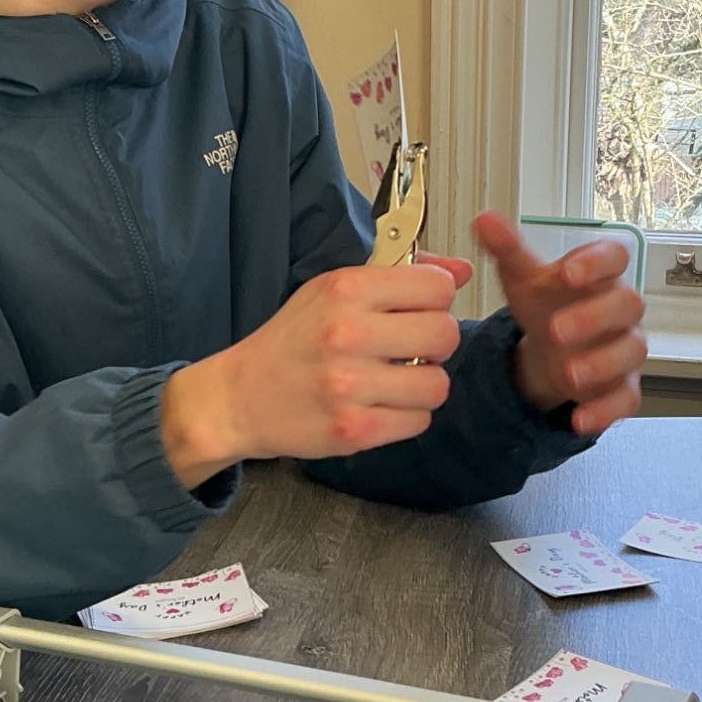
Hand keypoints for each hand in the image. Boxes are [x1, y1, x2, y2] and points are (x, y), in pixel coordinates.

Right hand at [160, 259, 471, 486]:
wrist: (240, 398)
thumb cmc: (292, 341)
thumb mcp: (334, 292)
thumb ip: (400, 278)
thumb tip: (461, 272)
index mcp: (346, 289)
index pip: (436, 287)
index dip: (436, 299)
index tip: (418, 309)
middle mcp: (348, 333)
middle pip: (445, 334)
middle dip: (435, 343)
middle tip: (411, 350)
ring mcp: (350, 385)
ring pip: (438, 384)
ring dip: (423, 384)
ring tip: (396, 381)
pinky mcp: (354, 429)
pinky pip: (419, 421)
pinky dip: (406, 415)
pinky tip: (382, 405)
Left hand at [471, 211, 645, 435]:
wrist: (553, 349)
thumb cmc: (548, 304)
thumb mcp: (524, 279)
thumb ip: (507, 249)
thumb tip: (484, 219)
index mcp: (600, 274)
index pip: (614, 256)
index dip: (595, 263)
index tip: (567, 272)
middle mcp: (620, 308)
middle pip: (628, 305)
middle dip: (594, 317)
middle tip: (556, 330)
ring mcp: (625, 347)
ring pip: (631, 352)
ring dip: (600, 364)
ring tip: (567, 374)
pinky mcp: (623, 386)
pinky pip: (626, 399)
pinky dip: (605, 411)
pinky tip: (579, 419)